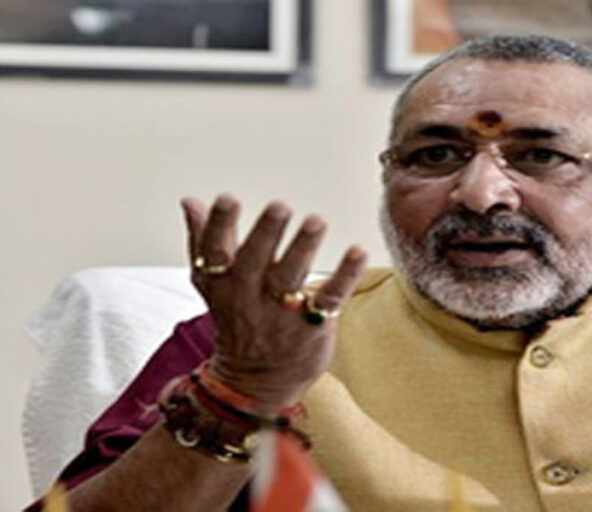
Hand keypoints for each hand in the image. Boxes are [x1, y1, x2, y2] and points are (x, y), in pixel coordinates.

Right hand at [181, 194, 366, 407]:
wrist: (255, 382)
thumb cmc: (239, 322)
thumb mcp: (213, 285)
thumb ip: (205, 240)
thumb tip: (191, 201)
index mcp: (224, 282)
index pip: (215, 251)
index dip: (218, 225)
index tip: (226, 199)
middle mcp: (250, 296)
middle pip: (255, 260)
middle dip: (266, 233)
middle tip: (279, 206)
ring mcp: (282, 311)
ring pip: (291, 277)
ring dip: (303, 248)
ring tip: (316, 221)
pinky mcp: (313, 323)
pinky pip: (331, 297)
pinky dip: (345, 274)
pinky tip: (357, 251)